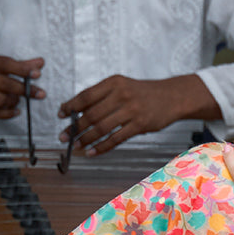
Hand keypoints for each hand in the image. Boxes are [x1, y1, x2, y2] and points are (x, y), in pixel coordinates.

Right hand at [0, 52, 43, 123]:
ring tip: (19, 100)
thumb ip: (16, 65)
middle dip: (25, 89)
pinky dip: (8, 113)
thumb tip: (40, 63)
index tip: (37, 74)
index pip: (5, 63)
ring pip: (1, 100)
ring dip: (15, 102)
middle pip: (5, 84)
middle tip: (39, 93)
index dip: (23, 69)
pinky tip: (15, 110)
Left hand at [58, 72, 219, 154]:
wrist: (172, 96)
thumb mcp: (122, 85)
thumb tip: (76, 111)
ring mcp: (131, 110)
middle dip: (74, 128)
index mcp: (114, 82)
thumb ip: (102, 96)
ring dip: (85, 139)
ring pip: (101, 128)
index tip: (61, 114)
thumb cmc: (143, 92)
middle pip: (91, 114)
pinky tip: (92, 152)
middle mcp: (122, 94)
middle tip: (63, 136)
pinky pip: (115, 139)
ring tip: (75, 146)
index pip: (86, 95)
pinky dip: (101, 147)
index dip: (70, 106)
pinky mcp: (140, 125)